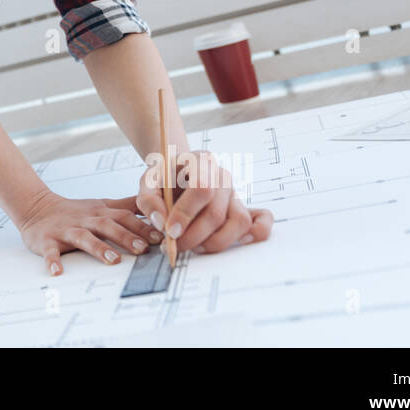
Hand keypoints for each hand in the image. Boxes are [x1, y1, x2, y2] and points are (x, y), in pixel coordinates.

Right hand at [16, 189, 165, 275]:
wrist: (37, 207)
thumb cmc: (75, 211)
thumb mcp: (102, 204)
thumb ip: (127, 205)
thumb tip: (157, 205)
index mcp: (100, 212)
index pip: (124, 216)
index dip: (142, 226)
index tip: (161, 237)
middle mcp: (86, 220)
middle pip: (108, 226)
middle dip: (126, 237)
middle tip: (143, 249)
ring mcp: (66, 230)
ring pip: (84, 237)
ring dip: (98, 248)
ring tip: (112, 260)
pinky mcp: (47, 240)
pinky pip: (50, 252)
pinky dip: (52, 261)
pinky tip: (57, 272)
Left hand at [137, 149, 272, 253]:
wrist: (177, 173)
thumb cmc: (163, 178)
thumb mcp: (147, 182)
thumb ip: (148, 200)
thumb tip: (161, 223)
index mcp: (201, 162)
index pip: (202, 189)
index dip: (186, 214)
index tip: (170, 231)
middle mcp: (222, 176)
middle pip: (217, 213)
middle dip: (193, 236)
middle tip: (175, 245)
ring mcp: (235, 192)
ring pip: (238, 222)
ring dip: (215, 242)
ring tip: (194, 247)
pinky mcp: (242, 207)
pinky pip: (262, 219)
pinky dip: (257, 233)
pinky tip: (238, 242)